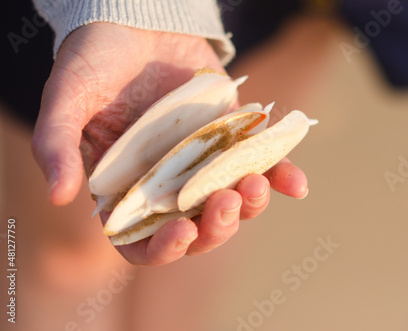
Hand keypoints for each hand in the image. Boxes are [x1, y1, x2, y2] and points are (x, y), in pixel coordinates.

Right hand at [32, 23, 307, 264]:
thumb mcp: (68, 97)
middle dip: (215, 228)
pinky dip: (281, 176)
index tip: (180, 234)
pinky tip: (297, 185)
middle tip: (224, 203)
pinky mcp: (231, 136)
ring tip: (253, 184)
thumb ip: (57, 143)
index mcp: (127, 187)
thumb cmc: (96, 59)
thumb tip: (59, 195)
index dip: (162, 249)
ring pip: (232, 202)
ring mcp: (203, 161)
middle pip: (196, 228)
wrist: (137, 20)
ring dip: (250, 205)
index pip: (141, 239)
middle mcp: (167, 182)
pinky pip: (261, 164)